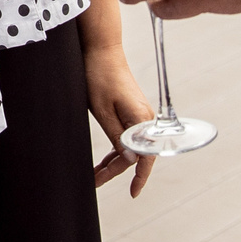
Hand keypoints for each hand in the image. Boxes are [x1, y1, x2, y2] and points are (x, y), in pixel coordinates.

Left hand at [82, 13, 155, 197]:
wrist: (102, 48)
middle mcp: (145, 119)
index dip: (140, 177)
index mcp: (142, 119)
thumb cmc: (99, 75)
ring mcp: (140, 115)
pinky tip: (105, 159)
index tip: (133, 193)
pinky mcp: (132, 111)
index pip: (146, 157)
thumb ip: (117, 137)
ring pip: (130, 147)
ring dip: (114, 162)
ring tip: (95, 175)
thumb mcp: (102, 110)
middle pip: (135, 154)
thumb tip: (131, 160)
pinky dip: (116, 149)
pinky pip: (128, 136)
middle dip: (115, 171)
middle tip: (94, 182)